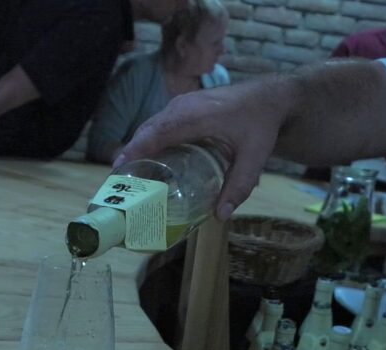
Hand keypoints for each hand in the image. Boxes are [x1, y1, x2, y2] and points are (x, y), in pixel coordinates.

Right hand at [117, 79, 287, 220]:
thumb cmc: (260, 124)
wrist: (268, 97)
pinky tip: (147, 163)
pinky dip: (148, 142)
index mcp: (195, 116)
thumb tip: (220, 216)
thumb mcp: (255, 157)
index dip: (135, 149)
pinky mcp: (181, 108)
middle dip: (130, 154)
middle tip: (117, 184)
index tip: (117, 168)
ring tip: (127, 177)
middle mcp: (182, 107)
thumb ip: (239, 186)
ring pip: (151, 127)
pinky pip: (158, 125)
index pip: (157, 132)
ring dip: (137, 149)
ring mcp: (180, 105)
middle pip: (147, 131)